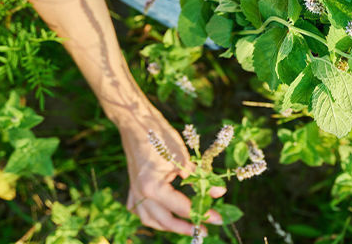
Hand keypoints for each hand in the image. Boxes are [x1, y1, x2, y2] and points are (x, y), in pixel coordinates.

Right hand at [110, 98, 224, 234]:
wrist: (136, 122)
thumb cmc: (160, 136)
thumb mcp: (183, 157)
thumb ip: (200, 178)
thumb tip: (219, 193)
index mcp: (153, 187)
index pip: (182, 208)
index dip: (202, 214)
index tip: (218, 219)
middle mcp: (141, 194)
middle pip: (166, 221)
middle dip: (186, 227)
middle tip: (205, 228)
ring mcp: (134, 192)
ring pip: (151, 220)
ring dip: (169, 226)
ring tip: (186, 226)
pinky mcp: (132, 188)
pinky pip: (142, 211)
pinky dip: (154, 217)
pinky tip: (164, 216)